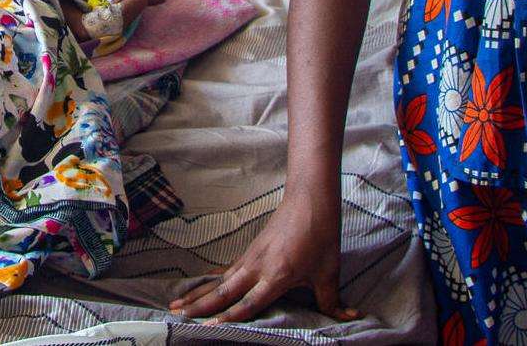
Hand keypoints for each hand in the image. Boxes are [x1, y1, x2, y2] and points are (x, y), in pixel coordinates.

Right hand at [169, 191, 356, 323]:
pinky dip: (210, 281)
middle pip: (224, 290)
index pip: (249, 302)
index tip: (209, 325)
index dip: (230, 316)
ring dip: (199, 292)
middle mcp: (258, 267)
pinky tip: (200, 286)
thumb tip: (349, 317)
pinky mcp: (251, 251)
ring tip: (178, 303)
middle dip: (200, 304)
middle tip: (178, 314)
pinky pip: (227, 271)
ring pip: (220, 280)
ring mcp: (251, 257)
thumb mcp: (329, 271)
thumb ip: (333, 299)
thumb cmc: (320, 235)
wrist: (310, 200)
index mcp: (277, 275)